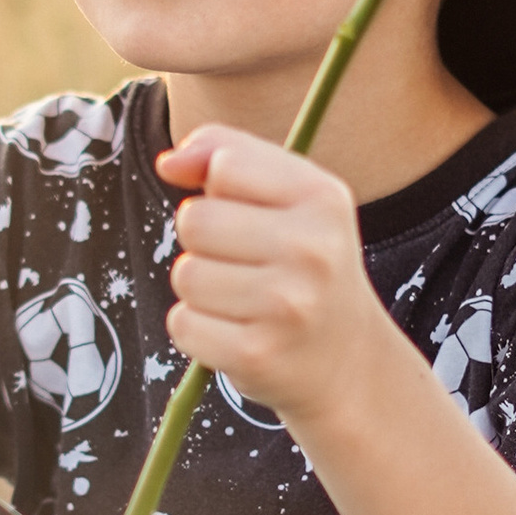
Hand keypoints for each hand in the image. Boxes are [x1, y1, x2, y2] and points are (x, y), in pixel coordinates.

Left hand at [156, 125, 387, 434]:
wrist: (347, 359)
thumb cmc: (304, 265)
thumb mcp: (289, 196)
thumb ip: (228, 155)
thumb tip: (168, 163)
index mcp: (323, 198)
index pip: (224, 166)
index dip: (218, 189)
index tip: (244, 213)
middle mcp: (311, 250)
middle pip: (194, 221)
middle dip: (203, 242)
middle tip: (243, 264)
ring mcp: (286, 306)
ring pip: (185, 275)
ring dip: (199, 289)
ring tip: (241, 300)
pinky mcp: (256, 354)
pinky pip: (183, 324)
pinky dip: (198, 329)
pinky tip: (236, 332)